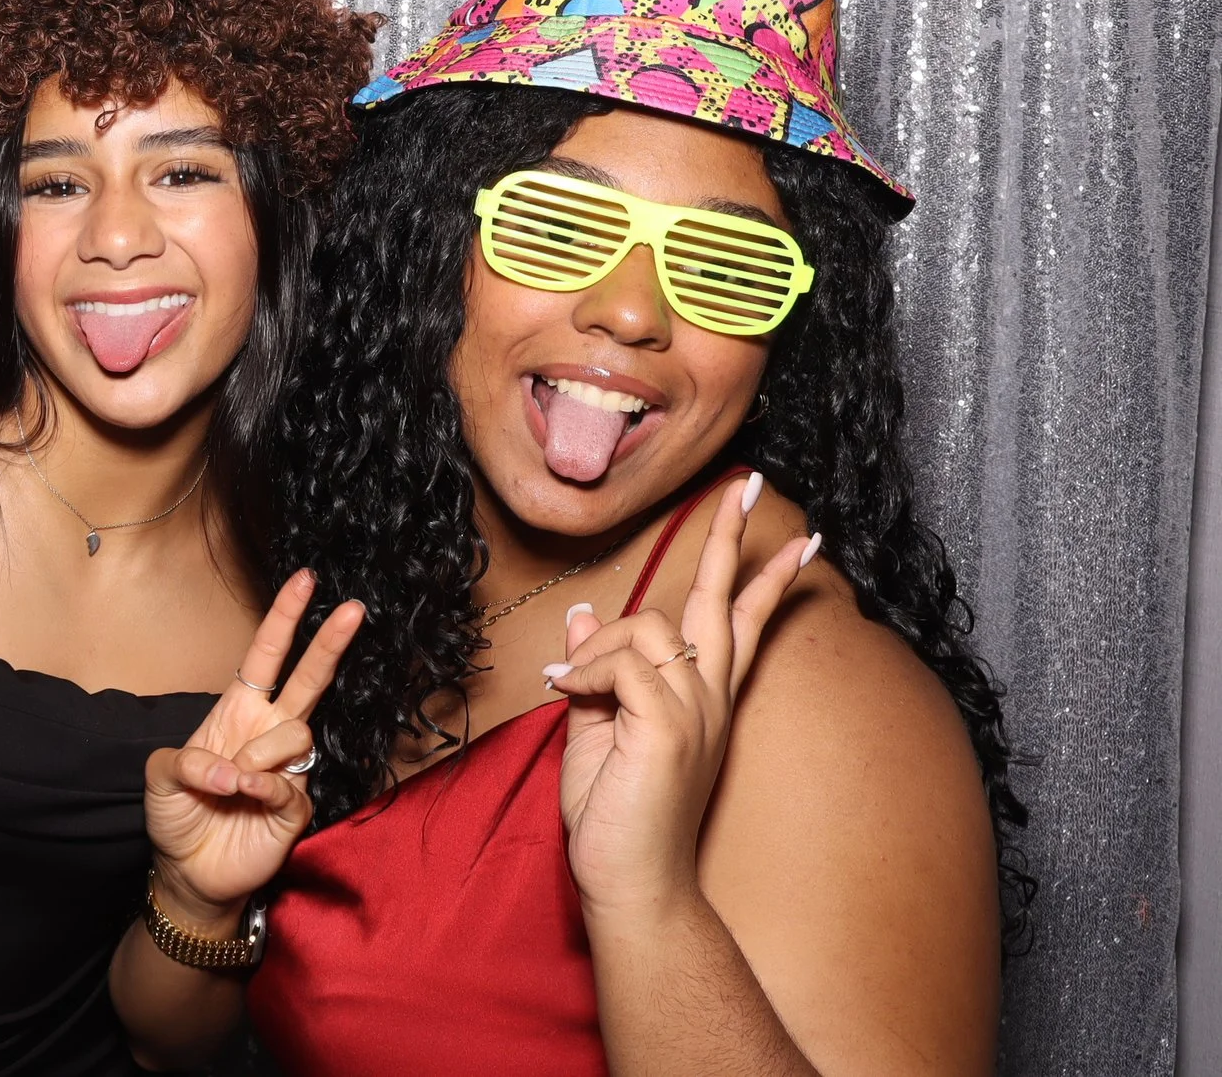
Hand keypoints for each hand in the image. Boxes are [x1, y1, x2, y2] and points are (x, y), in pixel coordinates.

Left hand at [143, 568, 365, 928]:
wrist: (187, 871)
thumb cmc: (176, 816)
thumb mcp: (159, 776)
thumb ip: (185, 760)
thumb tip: (229, 769)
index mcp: (236, 712)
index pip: (266, 657)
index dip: (284, 619)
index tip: (305, 580)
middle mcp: (266, 733)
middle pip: (309, 679)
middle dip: (330, 642)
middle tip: (354, 608)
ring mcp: (285, 770)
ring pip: (296, 734)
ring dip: (258, 755)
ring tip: (232, 783)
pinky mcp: (296, 806)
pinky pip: (289, 784)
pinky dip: (260, 787)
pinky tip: (242, 796)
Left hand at [546, 472, 814, 919]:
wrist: (629, 882)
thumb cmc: (615, 817)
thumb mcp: (594, 728)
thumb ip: (596, 671)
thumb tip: (582, 613)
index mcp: (700, 699)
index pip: (739, 623)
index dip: (762, 578)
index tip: (799, 539)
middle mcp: (709, 698)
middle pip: (719, 601)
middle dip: (728, 539)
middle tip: (744, 485)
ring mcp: (695, 710)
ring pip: (647, 626)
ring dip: (597, 648)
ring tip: (572, 688)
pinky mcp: (669, 725)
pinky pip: (621, 662)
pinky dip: (585, 672)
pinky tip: (568, 695)